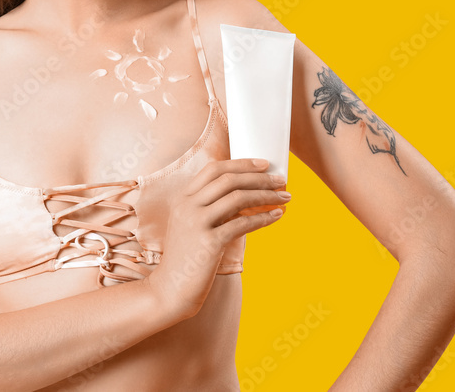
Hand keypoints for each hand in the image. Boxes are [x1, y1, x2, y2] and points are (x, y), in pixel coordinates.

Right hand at [142, 158, 289, 321]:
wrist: (169, 290)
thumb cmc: (187, 259)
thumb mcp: (192, 226)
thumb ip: (211, 209)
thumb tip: (246, 196)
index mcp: (183, 198)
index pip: (214, 169)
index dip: (241, 163)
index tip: (264, 164)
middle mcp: (188, 206)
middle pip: (228, 180)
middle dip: (259, 177)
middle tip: (281, 180)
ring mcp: (196, 223)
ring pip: (237, 198)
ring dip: (266, 195)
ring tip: (285, 197)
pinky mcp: (209, 243)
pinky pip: (242, 224)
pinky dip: (263, 218)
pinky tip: (277, 216)